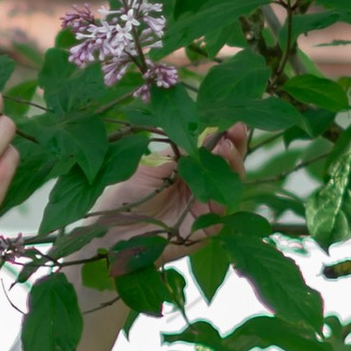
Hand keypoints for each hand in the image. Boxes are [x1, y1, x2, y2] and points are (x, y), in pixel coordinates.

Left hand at [87, 125, 250, 263]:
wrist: (114, 231)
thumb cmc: (125, 196)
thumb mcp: (148, 167)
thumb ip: (175, 154)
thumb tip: (200, 138)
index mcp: (185, 168)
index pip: (210, 148)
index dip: (222, 133)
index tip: (230, 119)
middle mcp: (198, 185)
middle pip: (226, 163)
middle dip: (234, 144)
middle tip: (237, 128)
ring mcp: (204, 205)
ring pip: (229, 183)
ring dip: (232, 162)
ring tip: (226, 146)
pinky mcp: (206, 227)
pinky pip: (222, 209)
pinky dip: (224, 191)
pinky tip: (221, 175)